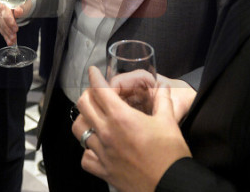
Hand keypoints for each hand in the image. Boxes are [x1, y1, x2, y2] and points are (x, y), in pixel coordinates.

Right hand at [0, 0, 32, 45]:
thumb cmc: (21, 0)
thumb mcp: (24, 2)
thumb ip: (21, 6)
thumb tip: (18, 12)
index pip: (3, 9)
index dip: (9, 20)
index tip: (15, 28)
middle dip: (7, 29)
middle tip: (14, 37)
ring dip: (6, 34)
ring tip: (12, 41)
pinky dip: (4, 34)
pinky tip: (8, 40)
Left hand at [73, 66, 191, 191]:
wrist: (170, 186)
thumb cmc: (170, 154)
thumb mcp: (169, 122)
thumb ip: (163, 100)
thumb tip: (162, 87)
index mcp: (121, 117)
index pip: (100, 90)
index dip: (94, 77)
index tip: (93, 70)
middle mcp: (106, 133)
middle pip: (84, 106)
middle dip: (88, 94)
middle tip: (96, 92)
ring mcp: (102, 153)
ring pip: (79, 129)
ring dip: (84, 119)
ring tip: (93, 117)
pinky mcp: (103, 171)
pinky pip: (85, 157)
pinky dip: (87, 150)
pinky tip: (96, 146)